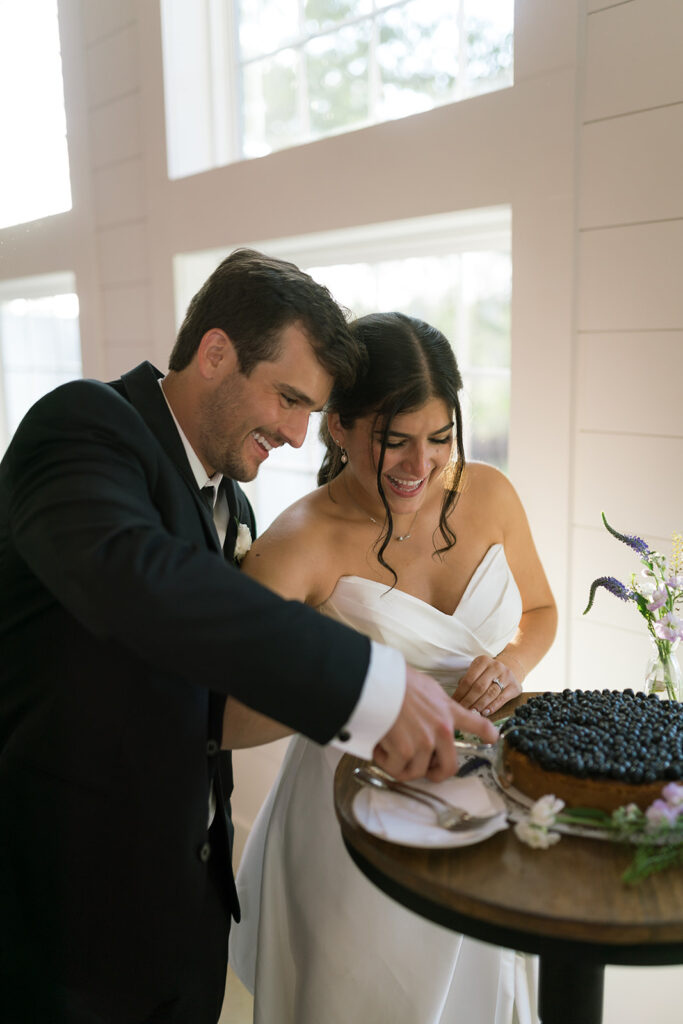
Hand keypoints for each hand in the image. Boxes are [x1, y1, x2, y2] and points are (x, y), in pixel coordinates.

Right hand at [373, 666, 498, 781]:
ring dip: (402, 765)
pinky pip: (397, 769)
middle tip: (424, 771)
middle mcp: (442, 729)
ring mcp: (425, 741)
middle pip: (450, 767)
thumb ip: (435, 705)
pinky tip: (380, 747)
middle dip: (436, 774)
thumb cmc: (397, 681)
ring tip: (390, 748)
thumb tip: (429, 714)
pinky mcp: (407, 751)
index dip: (487, 734)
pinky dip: (386, 762)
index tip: (492, 738)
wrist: (379, 681)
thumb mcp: (427, 688)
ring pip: (418, 772)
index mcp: (448, 711)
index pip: (477, 723)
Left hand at [453, 654, 522, 716]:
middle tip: (462, 711)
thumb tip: (455, 699)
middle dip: (469, 701)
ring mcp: (507, 676)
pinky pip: (501, 699)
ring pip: (490, 694)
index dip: (460, 693)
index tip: (454, 704)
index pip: (468, 679)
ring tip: (472, 714)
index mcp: (482, 661)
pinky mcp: (515, 686)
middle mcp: (496, 666)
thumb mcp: (477, 672)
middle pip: (479, 687)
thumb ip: (467, 682)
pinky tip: (485, 713)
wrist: (509, 671)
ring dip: (479, 705)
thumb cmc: (487, 675)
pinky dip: (492, 707)